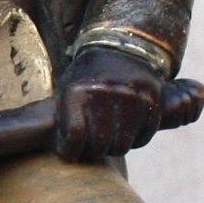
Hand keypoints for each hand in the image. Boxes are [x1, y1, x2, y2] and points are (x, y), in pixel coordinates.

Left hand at [55, 46, 163, 162]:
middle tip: (92, 144)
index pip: (74, 137)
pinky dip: (135, 139)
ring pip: (122, 145)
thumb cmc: (86, 81)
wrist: (119, 49)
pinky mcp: (152, 99)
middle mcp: (106, 93)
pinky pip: (143, 137)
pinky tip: (127, 129)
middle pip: (99, 146)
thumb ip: (62, 121)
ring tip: (109, 135)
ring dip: (114, 146)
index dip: (71, 151)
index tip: (71, 151)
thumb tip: (51, 153)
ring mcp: (131, 96)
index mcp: (78, 92)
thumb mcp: (66, 93)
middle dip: (94, 151)